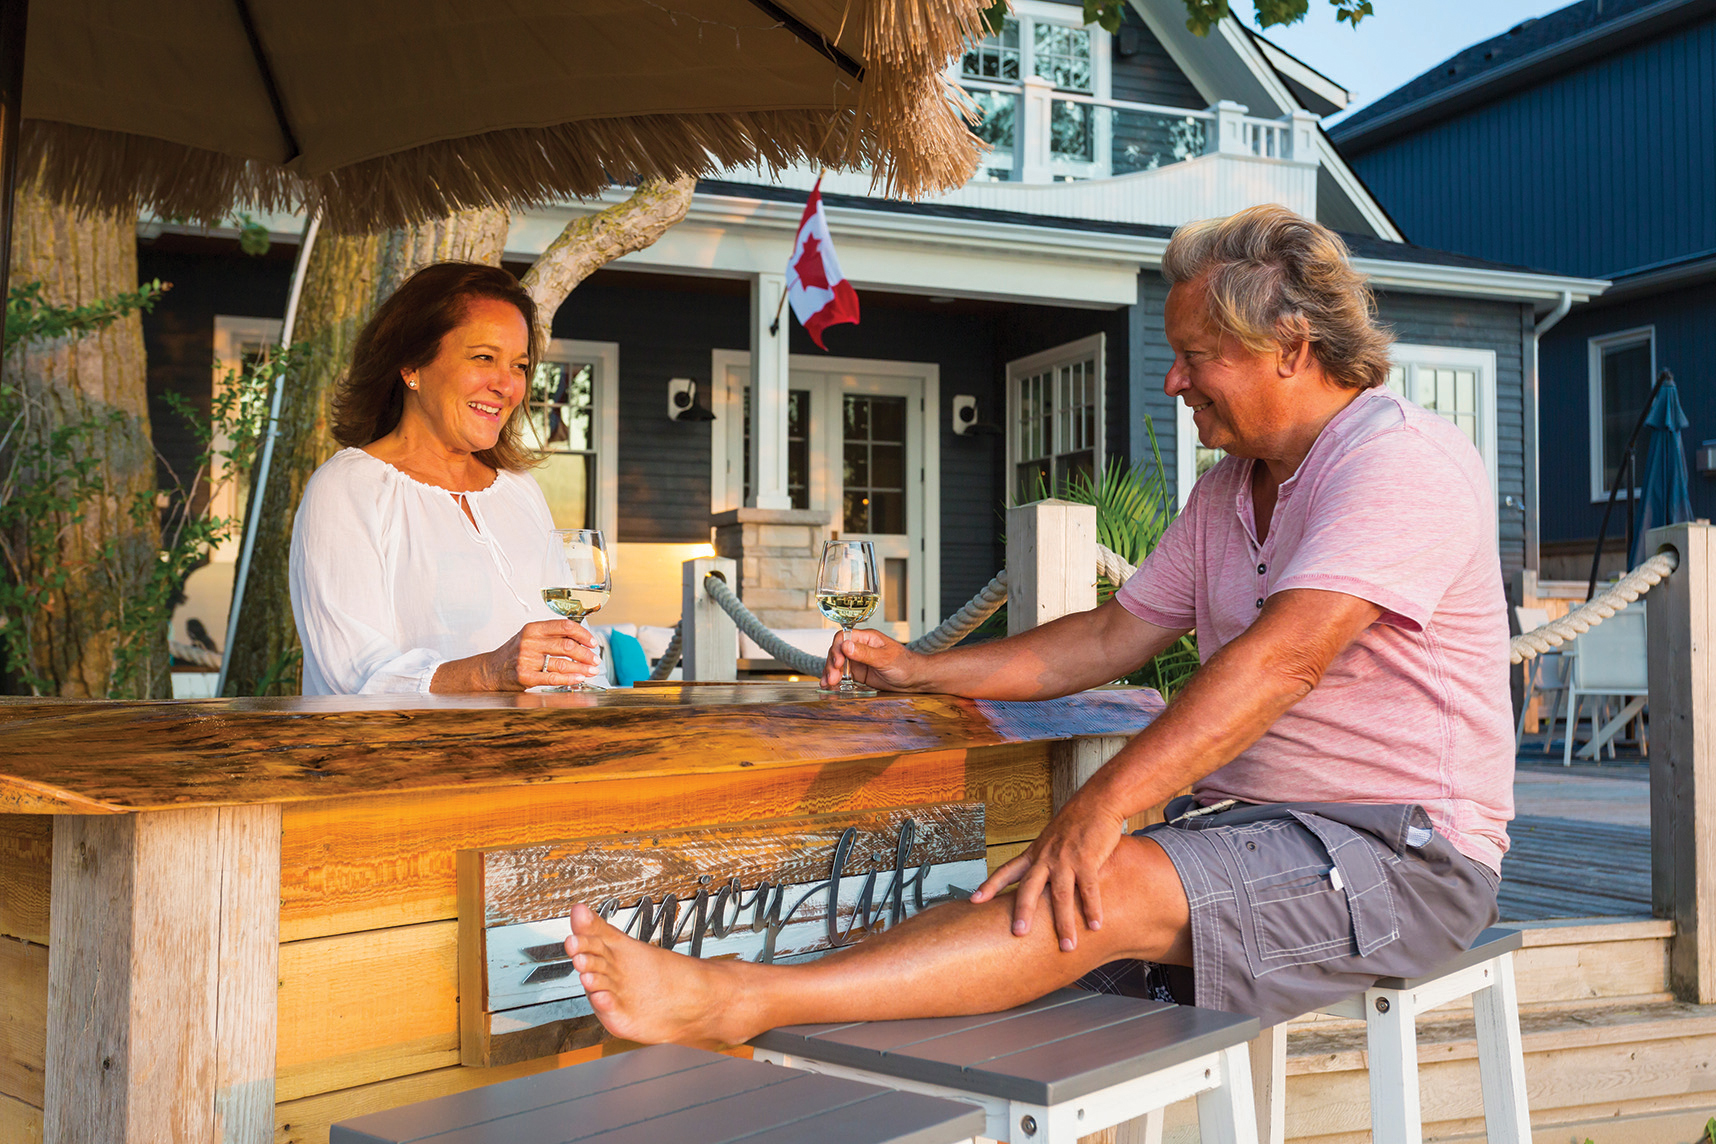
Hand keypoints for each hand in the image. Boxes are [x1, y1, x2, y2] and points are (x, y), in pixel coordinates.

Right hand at [490, 619, 599, 689]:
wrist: (491, 670)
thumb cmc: (515, 653)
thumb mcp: (530, 637)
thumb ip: (552, 636)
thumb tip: (581, 639)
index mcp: (533, 629)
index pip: (564, 626)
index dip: (583, 634)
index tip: (592, 642)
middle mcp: (529, 642)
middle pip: (567, 646)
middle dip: (586, 654)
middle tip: (595, 660)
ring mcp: (526, 660)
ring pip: (563, 663)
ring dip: (582, 668)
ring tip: (591, 671)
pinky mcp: (525, 676)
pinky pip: (553, 677)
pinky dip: (569, 678)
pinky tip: (579, 678)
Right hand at [820, 628, 919, 691]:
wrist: (915, 680)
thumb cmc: (905, 664)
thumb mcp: (885, 658)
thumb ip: (865, 653)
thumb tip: (846, 645)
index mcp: (867, 638)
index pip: (844, 637)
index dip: (837, 648)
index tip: (837, 662)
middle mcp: (860, 647)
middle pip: (837, 651)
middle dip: (831, 664)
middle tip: (832, 678)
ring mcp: (858, 661)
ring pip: (836, 663)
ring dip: (830, 672)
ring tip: (828, 684)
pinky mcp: (858, 674)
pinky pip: (842, 675)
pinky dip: (834, 680)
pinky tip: (829, 686)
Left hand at [971, 787, 1127, 950]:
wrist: (1097, 802)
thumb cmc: (1075, 821)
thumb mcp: (1050, 839)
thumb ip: (1042, 859)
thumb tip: (1036, 880)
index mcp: (1034, 853)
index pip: (1006, 871)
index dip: (989, 886)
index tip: (973, 901)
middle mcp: (1046, 857)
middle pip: (1029, 888)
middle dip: (1023, 912)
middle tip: (1018, 933)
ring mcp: (1066, 859)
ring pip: (1061, 896)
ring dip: (1065, 924)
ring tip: (1067, 947)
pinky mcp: (1088, 860)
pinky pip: (1089, 889)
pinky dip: (1092, 909)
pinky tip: (1095, 925)